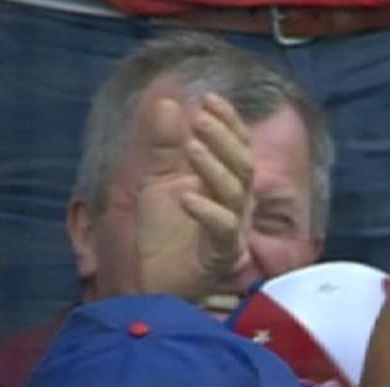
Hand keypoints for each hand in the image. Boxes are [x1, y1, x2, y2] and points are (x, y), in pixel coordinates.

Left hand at [136, 94, 251, 302]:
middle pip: (242, 165)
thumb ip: (161, 144)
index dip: (228, 122)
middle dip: (224, 138)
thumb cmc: (157, 235)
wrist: (147, 283)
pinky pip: (223, 229)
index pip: (237, 146)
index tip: (209, 99)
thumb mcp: (152, 179)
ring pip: (235, 192)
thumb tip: (169, 102)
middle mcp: (234, 205)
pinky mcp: (221, 255)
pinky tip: (185, 197)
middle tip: (200, 118)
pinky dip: (207, 211)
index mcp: (223, 184)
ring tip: (189, 147)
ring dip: (214, 167)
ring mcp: (231, 230)